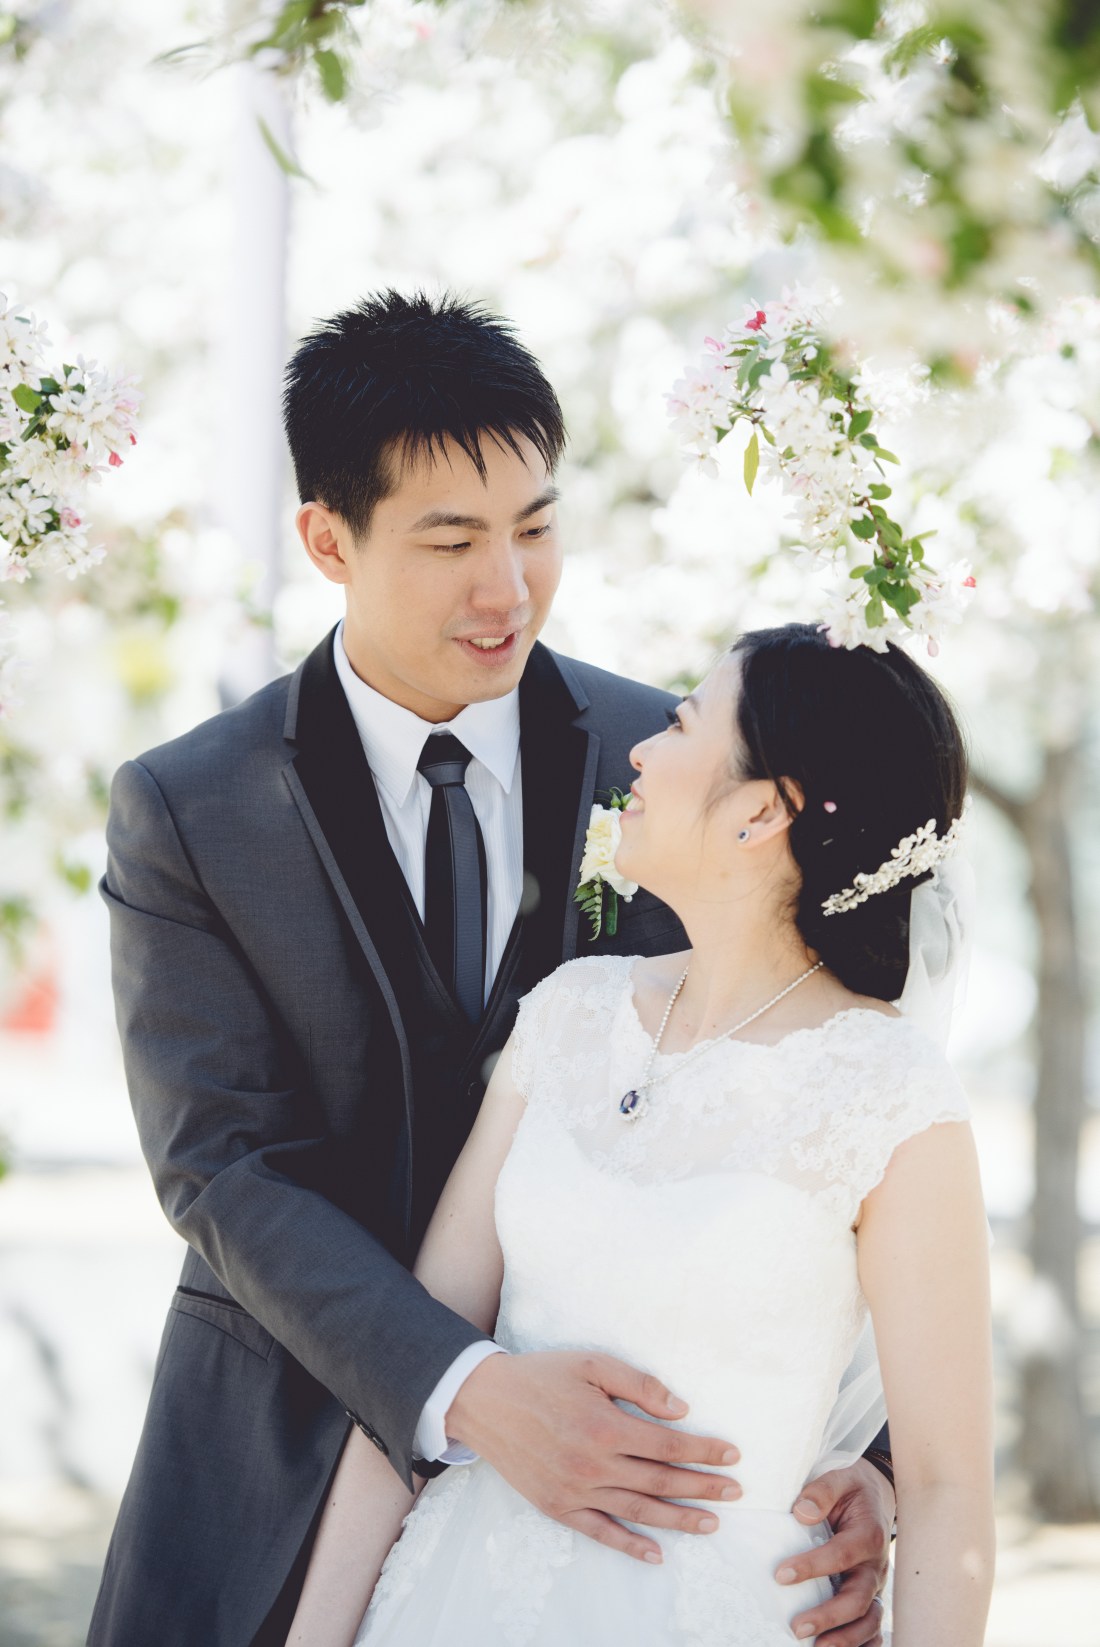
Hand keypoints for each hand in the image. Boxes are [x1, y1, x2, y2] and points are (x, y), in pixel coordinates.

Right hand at [445, 1349, 740, 1563]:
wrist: (484, 1401)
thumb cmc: (541, 1376)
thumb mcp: (591, 1364)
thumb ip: (639, 1385)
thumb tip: (681, 1410)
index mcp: (605, 1427)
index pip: (669, 1446)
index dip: (704, 1452)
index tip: (732, 1456)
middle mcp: (594, 1465)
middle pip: (661, 1481)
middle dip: (703, 1487)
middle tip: (736, 1492)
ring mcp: (575, 1491)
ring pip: (639, 1511)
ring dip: (679, 1519)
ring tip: (711, 1522)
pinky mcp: (557, 1507)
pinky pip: (600, 1532)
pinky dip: (630, 1545)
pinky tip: (656, 1554)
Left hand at [775, 1459, 893, 1644]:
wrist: (875, 1494)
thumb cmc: (851, 1487)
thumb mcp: (839, 1477)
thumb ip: (822, 1491)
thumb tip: (801, 1513)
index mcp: (868, 1534)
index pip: (841, 1555)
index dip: (812, 1567)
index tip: (781, 1575)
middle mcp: (875, 1565)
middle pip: (858, 1599)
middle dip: (828, 1616)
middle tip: (797, 1627)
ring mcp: (875, 1585)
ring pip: (868, 1620)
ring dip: (845, 1639)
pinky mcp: (871, 1596)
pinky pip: (873, 1627)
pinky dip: (864, 1644)